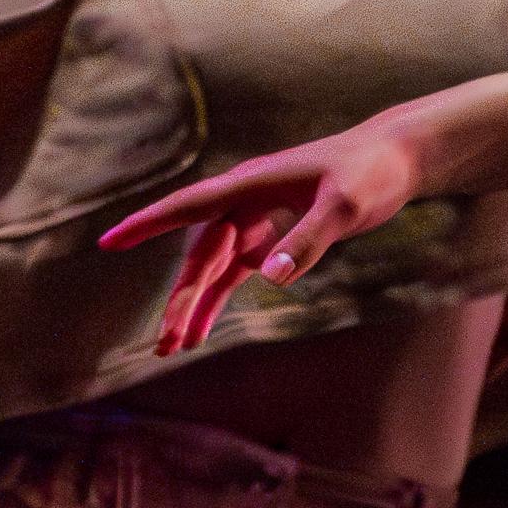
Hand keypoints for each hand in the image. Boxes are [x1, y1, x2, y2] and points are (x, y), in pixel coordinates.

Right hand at [100, 122, 434, 348]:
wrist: (398, 158)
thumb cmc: (371, 172)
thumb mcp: (345, 205)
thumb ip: (308, 240)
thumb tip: (270, 276)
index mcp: (250, 184)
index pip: (188, 207)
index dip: (148, 225)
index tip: (110, 242)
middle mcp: (244, 201)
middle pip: (201, 255)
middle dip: (183, 299)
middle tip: (167, 343)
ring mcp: (257, 220)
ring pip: (213, 268)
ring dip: (196, 305)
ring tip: (175, 348)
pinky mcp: (274, 237)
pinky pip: (235, 272)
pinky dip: (219, 299)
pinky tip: (202, 333)